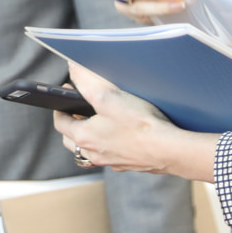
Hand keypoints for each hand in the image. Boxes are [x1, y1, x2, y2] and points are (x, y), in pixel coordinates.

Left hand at [53, 62, 216, 180]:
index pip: (60, 123)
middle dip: (73, 123)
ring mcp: (111, 162)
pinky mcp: (129, 164)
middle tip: (81, 109)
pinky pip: (112, 154)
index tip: (66, 96)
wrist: (170, 150)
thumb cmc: (140, 125)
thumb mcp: (109, 96)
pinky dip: (110, 144)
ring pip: (92, 149)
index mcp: (84, 137)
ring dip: (91, 136)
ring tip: (101, 121)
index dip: (61, 107)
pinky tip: (123, 134)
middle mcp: (94, 154)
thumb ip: (87, 81)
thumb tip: (73, 68)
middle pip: (72, 139)